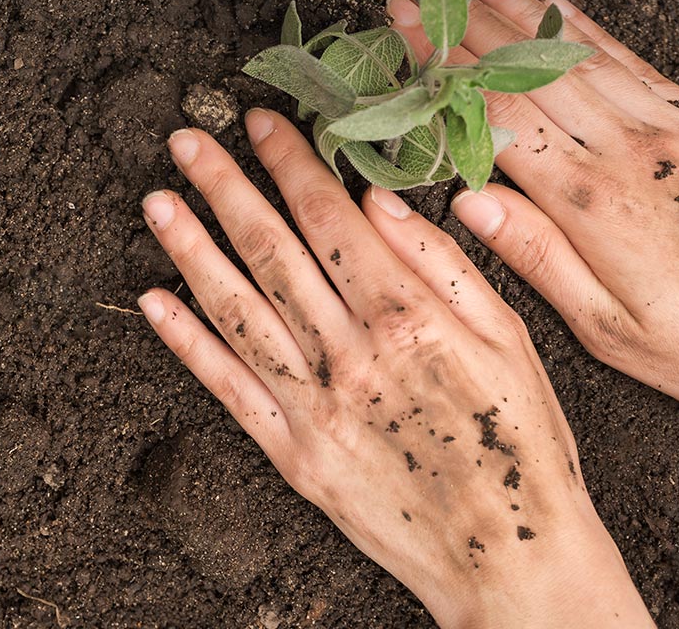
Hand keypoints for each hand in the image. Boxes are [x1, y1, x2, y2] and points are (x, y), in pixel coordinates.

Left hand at [137, 112, 650, 627]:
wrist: (512, 558)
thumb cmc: (525, 446)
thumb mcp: (515, 342)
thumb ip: (445, 266)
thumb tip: (379, 200)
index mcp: (410, 318)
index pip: (331, 218)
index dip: (290, 164)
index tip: (260, 121)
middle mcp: (351, 355)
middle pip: (272, 251)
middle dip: (225, 188)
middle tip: (185, 140)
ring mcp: (314, 406)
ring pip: (236, 309)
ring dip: (190, 249)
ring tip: (156, 201)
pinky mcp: (291, 454)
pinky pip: (226, 387)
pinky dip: (185, 342)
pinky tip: (153, 299)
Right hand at [386, 0, 678, 422]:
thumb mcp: (612, 333)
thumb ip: (540, 259)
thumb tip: (471, 204)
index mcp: (595, 206)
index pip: (498, 116)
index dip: (443, 69)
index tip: (404, 34)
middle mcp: (632, 154)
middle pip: (531, 74)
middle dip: (467, 29)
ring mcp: (676, 134)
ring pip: (581, 58)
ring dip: (522, 14)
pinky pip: (638, 65)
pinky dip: (591, 33)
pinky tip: (560, 8)